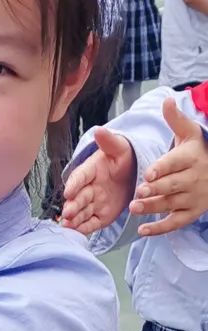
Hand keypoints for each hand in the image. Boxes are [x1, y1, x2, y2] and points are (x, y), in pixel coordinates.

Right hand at [60, 126, 135, 234]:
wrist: (133, 173)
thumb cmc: (124, 158)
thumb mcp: (120, 147)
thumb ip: (109, 141)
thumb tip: (99, 130)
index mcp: (90, 171)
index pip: (80, 177)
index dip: (74, 184)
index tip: (68, 192)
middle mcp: (88, 188)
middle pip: (79, 197)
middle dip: (72, 205)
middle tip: (68, 213)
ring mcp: (94, 203)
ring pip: (81, 212)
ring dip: (74, 219)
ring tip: (67, 226)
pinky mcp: (101, 215)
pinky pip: (91, 223)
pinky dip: (83, 228)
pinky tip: (76, 233)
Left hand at [129, 96, 207, 235]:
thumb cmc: (197, 151)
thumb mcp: (189, 134)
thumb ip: (175, 120)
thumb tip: (166, 99)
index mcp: (190, 158)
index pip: (175, 163)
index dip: (162, 168)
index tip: (148, 173)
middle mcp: (193, 178)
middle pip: (172, 185)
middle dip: (156, 189)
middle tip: (138, 193)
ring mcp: (193, 197)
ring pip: (171, 204)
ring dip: (153, 207)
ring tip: (134, 209)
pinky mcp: (191, 213)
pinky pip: (175, 223)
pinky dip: (160, 229)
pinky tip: (143, 231)